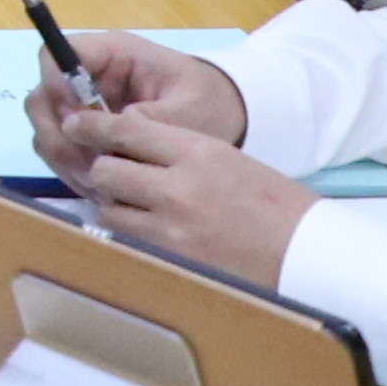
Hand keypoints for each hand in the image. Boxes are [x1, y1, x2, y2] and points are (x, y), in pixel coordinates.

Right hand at [28, 29, 244, 176]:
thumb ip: (153, 118)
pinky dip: (73, 172)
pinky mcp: (87, 134)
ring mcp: (83, 107)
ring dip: (63, 159)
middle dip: (57, 135)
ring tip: (96, 186)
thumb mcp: (191, 109)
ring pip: (47, 129)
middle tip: (86, 166)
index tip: (77, 121)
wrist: (223, 119)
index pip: (56, 56)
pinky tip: (100, 190)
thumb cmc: (209, 103)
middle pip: (42, 98)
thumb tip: (111, 132)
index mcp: (112, 55)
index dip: (55, 85)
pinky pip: (62, 151)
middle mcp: (88, 78)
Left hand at [57, 100, 316, 279]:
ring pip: (108, 208)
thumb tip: (126, 148)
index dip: (93, 125)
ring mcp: (171, 228)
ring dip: (114, 204)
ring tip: (136, 206)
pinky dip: (127, 233)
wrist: (309, 254)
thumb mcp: (227, 160)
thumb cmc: (274, 205)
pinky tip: (144, 230)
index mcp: (197, 152)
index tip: (76, 124)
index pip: (125, 129)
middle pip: (106, 168)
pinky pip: (126, 240)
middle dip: (104, 169)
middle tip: (113, 173)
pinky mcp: (171, 261)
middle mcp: (178, 186)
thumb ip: (177, 152)